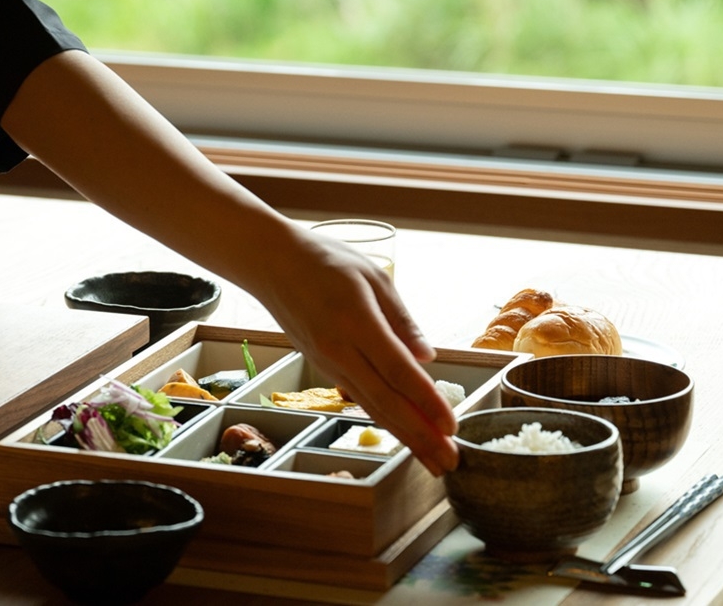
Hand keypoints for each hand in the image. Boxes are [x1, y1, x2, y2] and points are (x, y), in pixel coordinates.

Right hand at [246, 230, 458, 473]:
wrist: (271, 263)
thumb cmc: (325, 260)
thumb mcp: (374, 276)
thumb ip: (401, 320)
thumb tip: (428, 357)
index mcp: (356, 322)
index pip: (399, 372)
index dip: (427, 403)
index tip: (452, 427)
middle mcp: (339, 350)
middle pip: (386, 401)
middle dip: (420, 435)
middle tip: (449, 462)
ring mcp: (327, 362)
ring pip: (371, 407)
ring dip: (404, 436)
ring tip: (432, 459)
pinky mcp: (321, 367)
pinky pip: (358, 398)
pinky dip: (384, 419)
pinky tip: (403, 432)